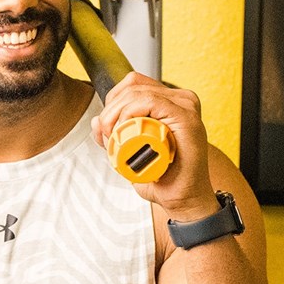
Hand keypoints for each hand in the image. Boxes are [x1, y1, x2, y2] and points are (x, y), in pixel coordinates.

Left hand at [92, 71, 217, 218]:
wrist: (183, 200)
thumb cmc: (163, 178)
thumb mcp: (129, 155)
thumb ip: (114, 139)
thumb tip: (96, 121)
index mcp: (169, 103)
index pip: (133, 84)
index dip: (112, 100)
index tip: (104, 127)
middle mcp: (180, 100)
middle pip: (133, 85)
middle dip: (110, 108)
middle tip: (105, 133)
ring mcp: (185, 107)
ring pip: (138, 92)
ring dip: (116, 113)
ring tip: (114, 136)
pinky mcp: (186, 117)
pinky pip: (151, 101)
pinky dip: (130, 113)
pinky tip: (125, 130)